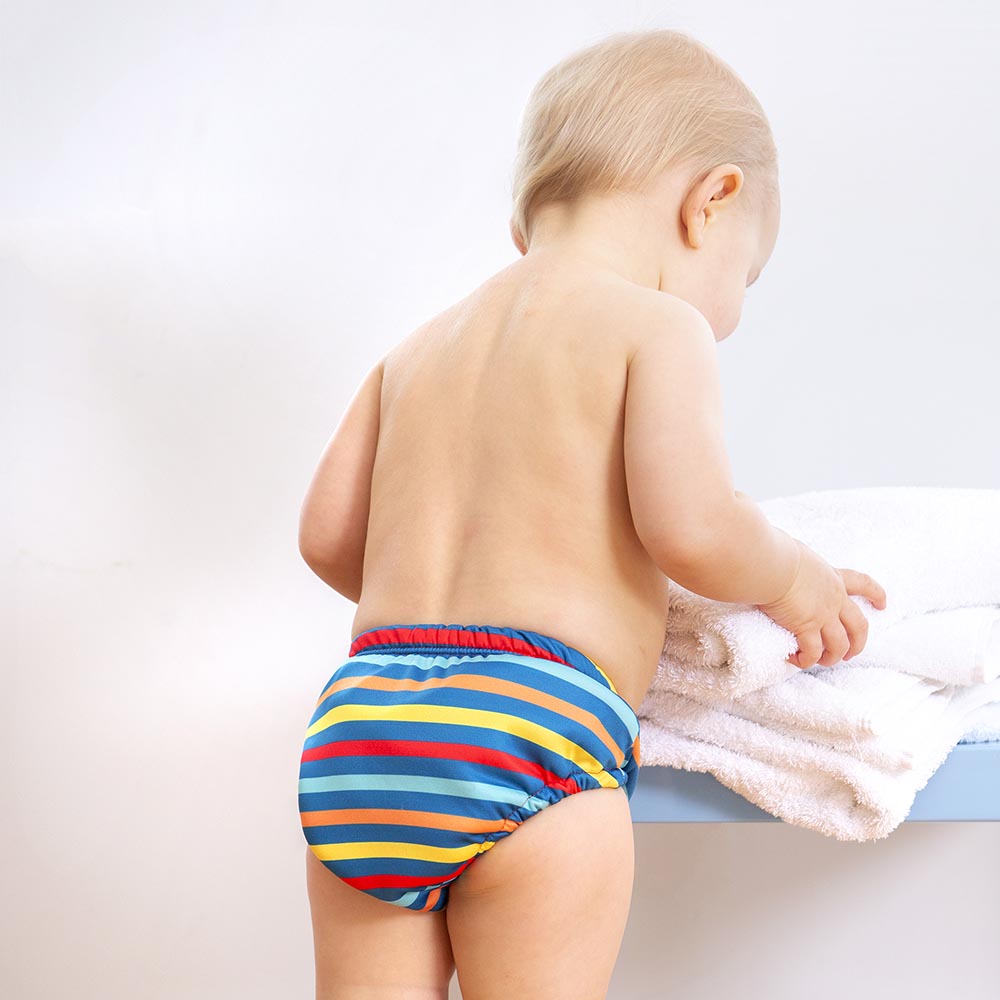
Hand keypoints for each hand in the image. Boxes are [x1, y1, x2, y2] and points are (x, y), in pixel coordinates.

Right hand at [755, 539, 887, 668]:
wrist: (770, 564)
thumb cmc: (777, 554)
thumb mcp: (798, 554)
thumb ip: (799, 563)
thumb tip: (784, 559)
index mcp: (832, 578)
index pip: (862, 584)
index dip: (875, 594)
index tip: (883, 604)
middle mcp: (833, 599)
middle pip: (858, 626)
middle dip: (858, 642)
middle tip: (851, 653)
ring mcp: (822, 615)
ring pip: (839, 645)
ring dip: (832, 657)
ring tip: (822, 662)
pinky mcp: (806, 627)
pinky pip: (812, 651)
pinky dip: (805, 659)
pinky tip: (795, 659)